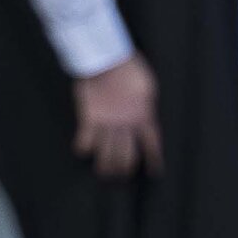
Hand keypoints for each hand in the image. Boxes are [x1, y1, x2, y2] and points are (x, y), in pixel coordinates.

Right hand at [73, 56, 160, 177]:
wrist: (109, 59)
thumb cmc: (131, 67)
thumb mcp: (147, 87)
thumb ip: (145, 104)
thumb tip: (145, 112)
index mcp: (145, 115)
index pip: (152, 143)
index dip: (154, 159)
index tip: (155, 173)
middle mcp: (127, 123)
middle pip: (127, 153)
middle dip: (124, 168)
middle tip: (121, 178)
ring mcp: (108, 121)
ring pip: (107, 151)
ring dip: (105, 164)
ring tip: (103, 174)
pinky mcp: (90, 116)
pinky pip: (86, 137)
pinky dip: (83, 146)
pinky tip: (82, 152)